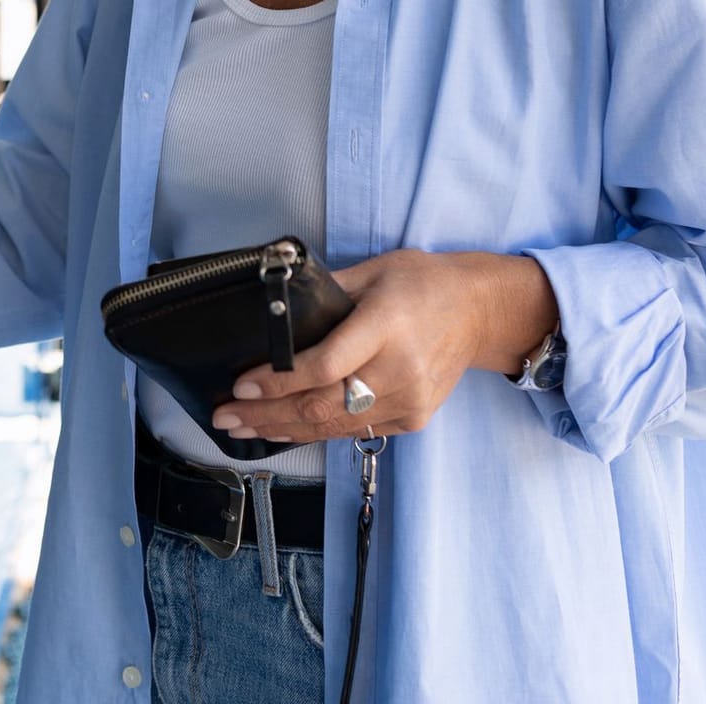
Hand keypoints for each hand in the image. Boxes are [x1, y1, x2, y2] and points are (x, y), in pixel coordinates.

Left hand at [208, 250, 556, 442]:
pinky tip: (283, 430)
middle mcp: (399, 370)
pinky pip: (353, 430)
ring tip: (241, 428)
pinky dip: (314, 432)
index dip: (278, 381)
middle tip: (225, 416)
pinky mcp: (412, 419)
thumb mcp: (370, 273)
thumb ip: (323, 294)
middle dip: (266, 414)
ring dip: (281, 430)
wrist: (479, 311)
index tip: (241, 385)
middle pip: (322, 405)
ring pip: (333, 426)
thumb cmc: (421, 284)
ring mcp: (409, 400)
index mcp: (386, 326)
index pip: (324, 365)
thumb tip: (273, 311)